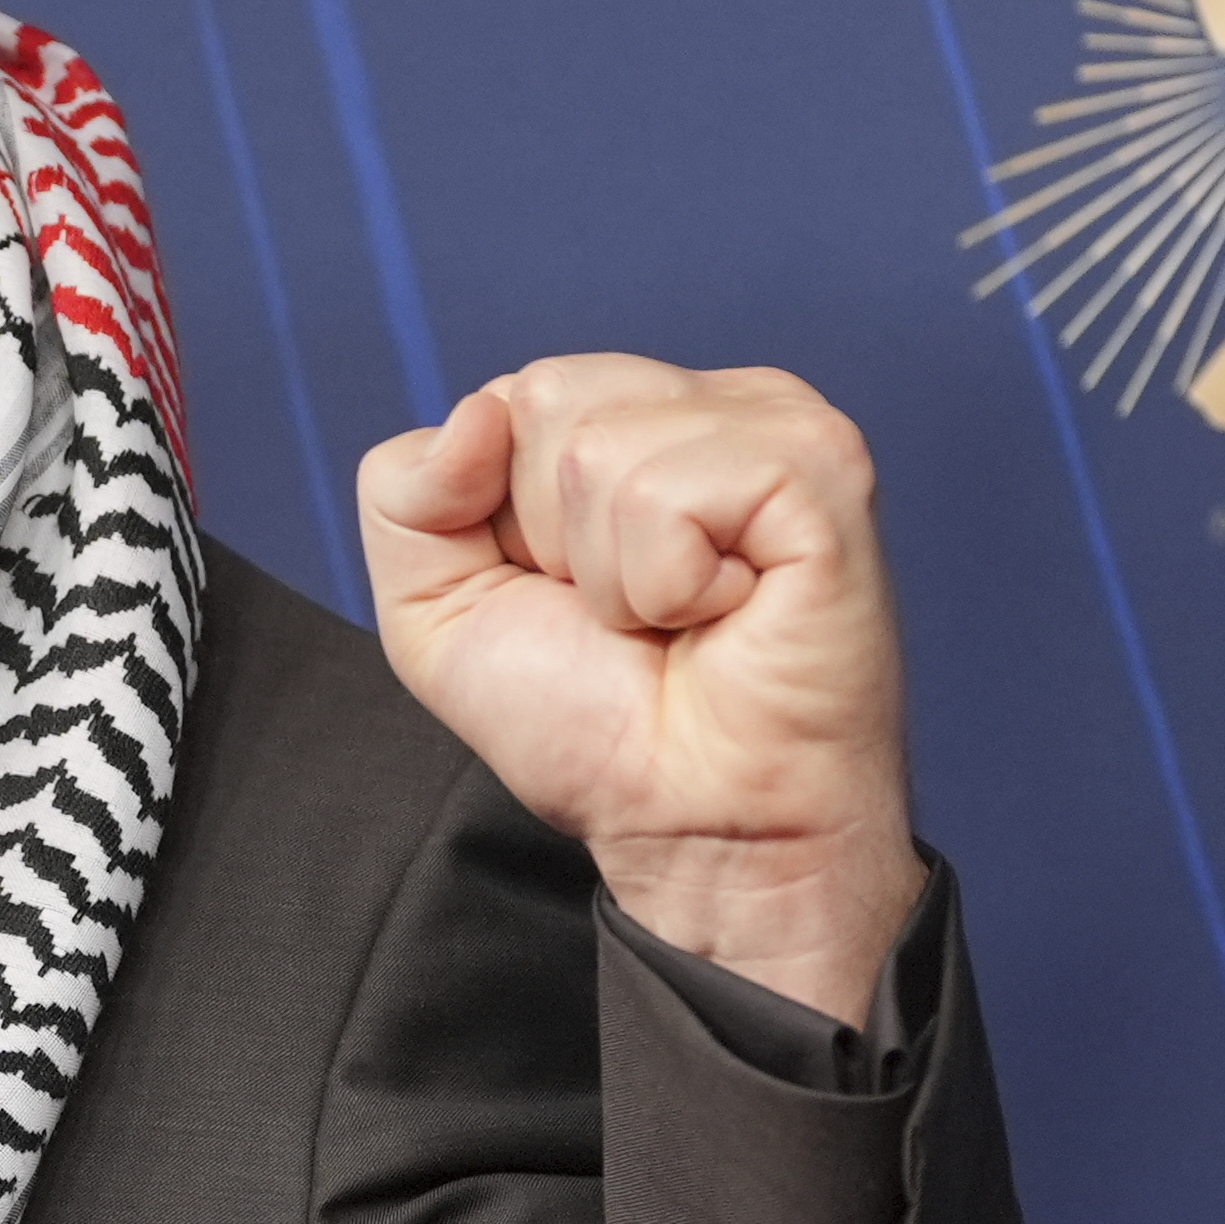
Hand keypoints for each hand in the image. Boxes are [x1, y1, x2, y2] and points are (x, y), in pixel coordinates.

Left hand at [354, 356, 925, 1024]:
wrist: (696, 828)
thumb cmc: (600, 729)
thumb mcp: (437, 609)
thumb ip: (405, 493)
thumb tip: (477, 411)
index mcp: (640, 414)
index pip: (508, 394)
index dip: (504, 517)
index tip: (574, 596)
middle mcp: (714, 403)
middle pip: (544, 396)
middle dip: (553, 537)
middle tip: (634, 614)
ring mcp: (777, 424)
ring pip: (597, 449)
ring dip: (613, 575)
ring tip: (678, 621)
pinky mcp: (819, 470)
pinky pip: (665, 494)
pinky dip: (666, 583)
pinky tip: (723, 614)